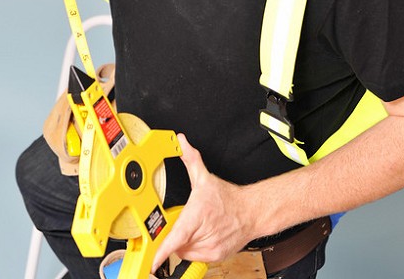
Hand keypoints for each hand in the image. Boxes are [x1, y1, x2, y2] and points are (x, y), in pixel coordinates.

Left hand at [152, 134, 253, 272]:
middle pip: (178, 243)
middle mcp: (205, 234)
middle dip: (176, 235)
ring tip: (195, 227)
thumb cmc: (228, 197)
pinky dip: (194, 249)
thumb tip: (181, 142)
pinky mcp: (216, 256)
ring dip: (184, 243)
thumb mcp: (205, 177)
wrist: (251, 211)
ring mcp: (211, 248)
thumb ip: (191, 159)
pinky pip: (195, 257)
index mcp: (198, 214)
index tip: (152, 261)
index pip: (177, 236)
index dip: (163, 250)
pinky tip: (201, 235)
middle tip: (184, 221)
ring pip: (185, 252)